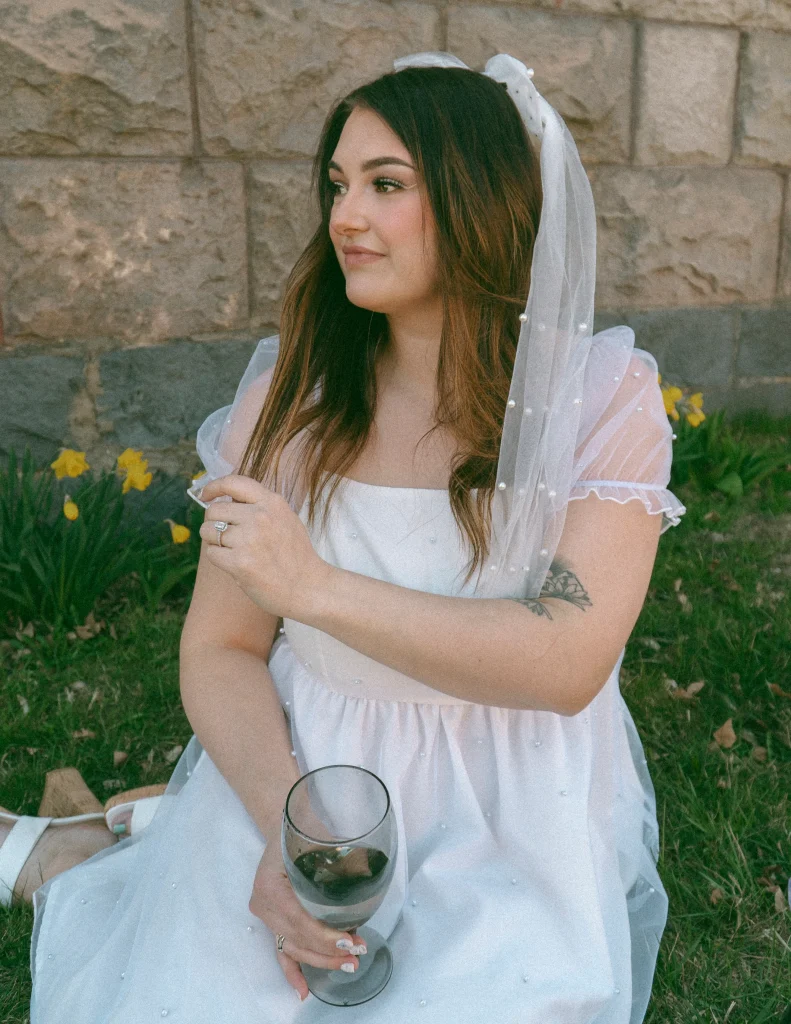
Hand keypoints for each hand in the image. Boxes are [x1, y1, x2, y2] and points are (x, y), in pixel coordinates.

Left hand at [198, 475, 332, 619]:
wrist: (308, 588)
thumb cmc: (296, 556)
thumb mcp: (286, 519)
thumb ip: (261, 507)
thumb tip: (228, 499)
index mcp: (272, 503)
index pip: (233, 482)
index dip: (214, 487)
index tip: (206, 495)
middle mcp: (260, 517)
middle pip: (214, 510)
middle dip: (213, 522)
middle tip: (227, 536)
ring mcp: (249, 539)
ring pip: (208, 531)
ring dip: (214, 541)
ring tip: (233, 551)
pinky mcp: (239, 562)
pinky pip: (212, 552)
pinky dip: (219, 559)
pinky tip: (236, 564)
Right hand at [249, 840, 367, 1001]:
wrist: (285, 820)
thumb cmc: (303, 825)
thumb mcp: (319, 836)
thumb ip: (338, 855)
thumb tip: (368, 871)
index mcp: (269, 885)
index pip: (299, 920)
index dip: (325, 935)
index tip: (351, 941)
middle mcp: (263, 904)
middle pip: (298, 938)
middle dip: (329, 951)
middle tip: (358, 954)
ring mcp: (265, 914)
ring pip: (293, 947)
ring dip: (320, 960)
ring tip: (348, 965)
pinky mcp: (272, 919)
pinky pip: (281, 950)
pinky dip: (292, 971)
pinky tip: (303, 991)